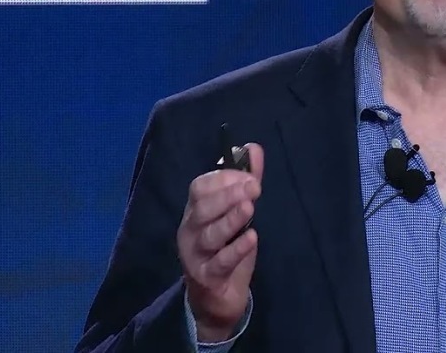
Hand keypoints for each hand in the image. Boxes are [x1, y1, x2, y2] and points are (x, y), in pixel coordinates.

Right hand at [178, 143, 263, 341]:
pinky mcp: (206, 278)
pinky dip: (235, 249)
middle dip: (228, 195)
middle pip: (202, 208)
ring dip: (230, 219)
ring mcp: (195, 255)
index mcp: (195, 211)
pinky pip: (219, 262)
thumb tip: (253, 148)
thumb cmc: (227, 249)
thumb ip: (246, 180)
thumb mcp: (238, 213)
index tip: (250, 175)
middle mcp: (190, 230)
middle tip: (255, 188)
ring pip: (209, 235)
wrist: (218, 298)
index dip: (223, 178)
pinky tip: (252, 238)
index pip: (200, 187)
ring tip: (250, 208)